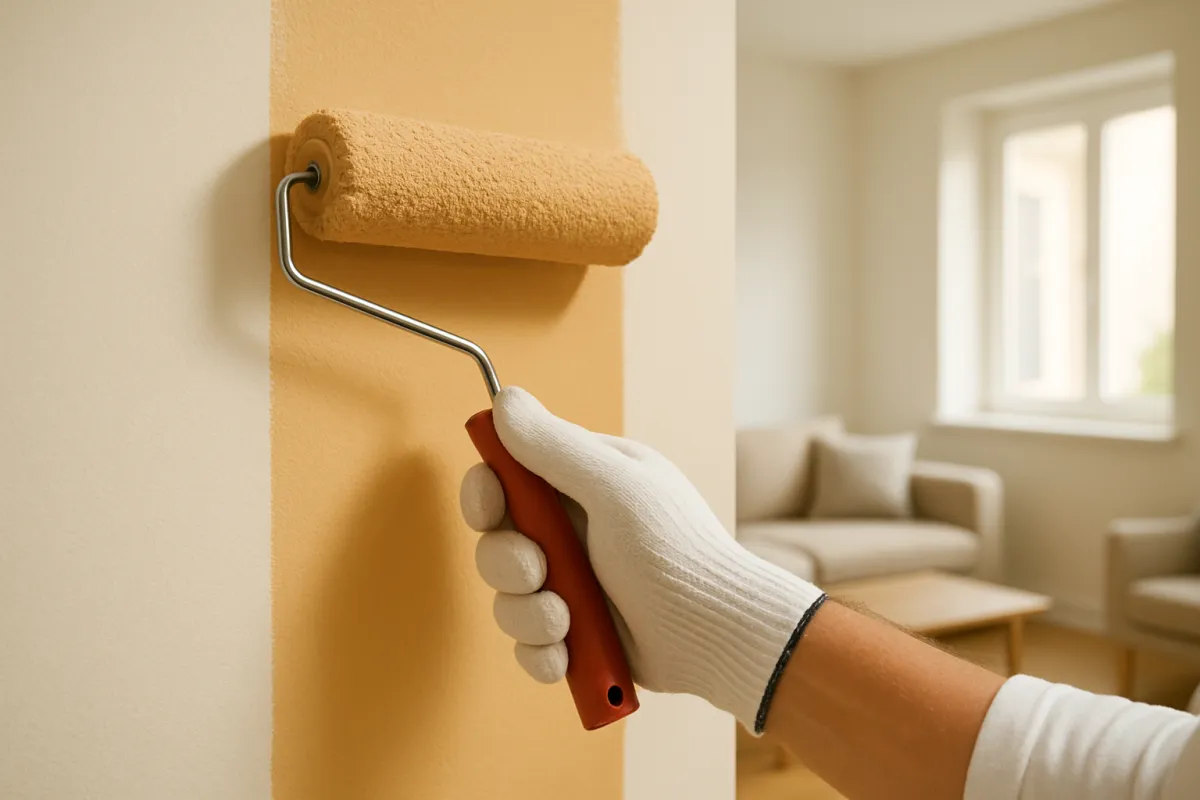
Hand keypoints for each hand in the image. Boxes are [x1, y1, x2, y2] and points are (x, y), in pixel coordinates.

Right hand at [460, 387, 824, 730]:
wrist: (716, 636)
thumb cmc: (675, 552)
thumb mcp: (616, 488)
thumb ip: (555, 446)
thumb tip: (505, 398)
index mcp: (584, 482)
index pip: (508, 474)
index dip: (486, 490)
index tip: (490, 507)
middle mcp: (573, 531)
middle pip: (497, 540)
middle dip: (509, 562)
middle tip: (541, 571)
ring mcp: (574, 584)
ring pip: (507, 598)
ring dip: (529, 614)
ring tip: (567, 622)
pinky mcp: (576, 635)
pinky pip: (528, 645)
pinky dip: (543, 653)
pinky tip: (570, 655)